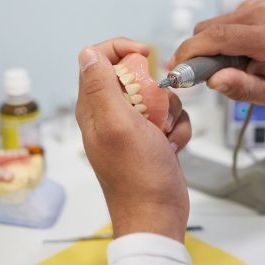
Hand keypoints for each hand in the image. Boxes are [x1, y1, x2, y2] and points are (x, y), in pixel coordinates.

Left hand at [76, 38, 190, 242]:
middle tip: (156, 111)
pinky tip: (172, 146)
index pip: (98, 58)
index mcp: (93, 107)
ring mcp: (132, 126)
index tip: (145, 55)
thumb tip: (87, 53)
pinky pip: (170, 116)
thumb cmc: (138, 175)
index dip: (121, 50)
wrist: (157, 214)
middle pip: (134, 75)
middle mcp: (109, 113)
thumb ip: (100, 86)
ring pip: (157, 95)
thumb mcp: (118, 124)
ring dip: (170, 112)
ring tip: (164, 135)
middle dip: (155, 88)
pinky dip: (177, 128)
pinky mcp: (151, 136)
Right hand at [170, 0, 264, 103]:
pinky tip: (235, 53)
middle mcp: (262, 14)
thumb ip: (240, 88)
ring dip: (209, 45)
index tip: (176, 66)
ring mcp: (258, 6)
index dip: (191, 50)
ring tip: (226, 65)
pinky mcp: (253, 6)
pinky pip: (223, 21)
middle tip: (200, 74)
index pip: (218, 36)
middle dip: (196, 51)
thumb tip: (212, 81)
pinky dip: (220, 38)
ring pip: (213, 24)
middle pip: (209, 29)